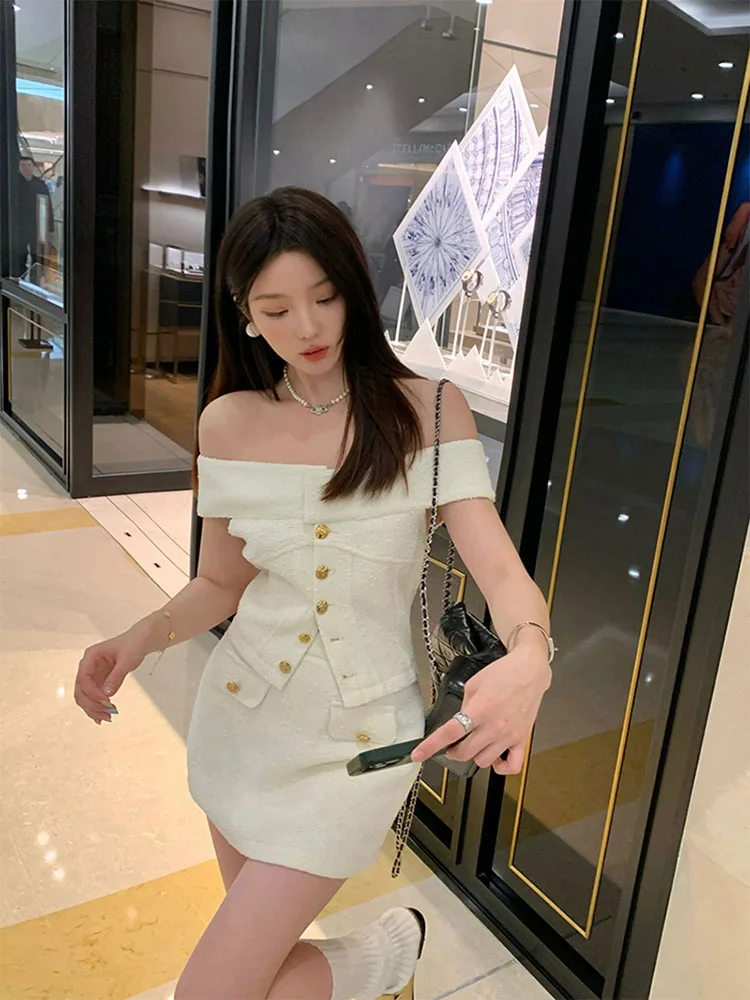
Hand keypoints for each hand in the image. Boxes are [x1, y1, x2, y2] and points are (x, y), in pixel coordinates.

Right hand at [74, 631, 145, 724]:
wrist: (139, 642)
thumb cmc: (132, 645)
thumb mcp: (127, 660)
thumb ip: (116, 676)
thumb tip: (107, 693)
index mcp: (91, 657)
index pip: (84, 678)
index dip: (92, 692)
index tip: (106, 701)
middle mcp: (87, 667)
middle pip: (80, 690)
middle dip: (92, 704)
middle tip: (107, 714)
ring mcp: (92, 675)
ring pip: (84, 697)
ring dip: (93, 709)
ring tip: (107, 717)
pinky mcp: (98, 682)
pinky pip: (92, 698)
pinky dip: (96, 708)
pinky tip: (102, 717)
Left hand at [411, 642, 551, 773]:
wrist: (529, 671)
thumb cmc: (504, 673)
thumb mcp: (474, 684)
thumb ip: (464, 705)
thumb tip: (459, 722)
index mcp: (479, 709)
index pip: (449, 733)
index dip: (430, 746)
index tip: (418, 754)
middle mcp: (493, 726)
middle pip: (464, 752)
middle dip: (452, 750)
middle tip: (452, 744)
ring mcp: (509, 735)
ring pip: (483, 761)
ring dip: (474, 755)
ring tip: (475, 744)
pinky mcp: (522, 739)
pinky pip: (511, 766)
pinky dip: (501, 767)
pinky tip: (495, 758)